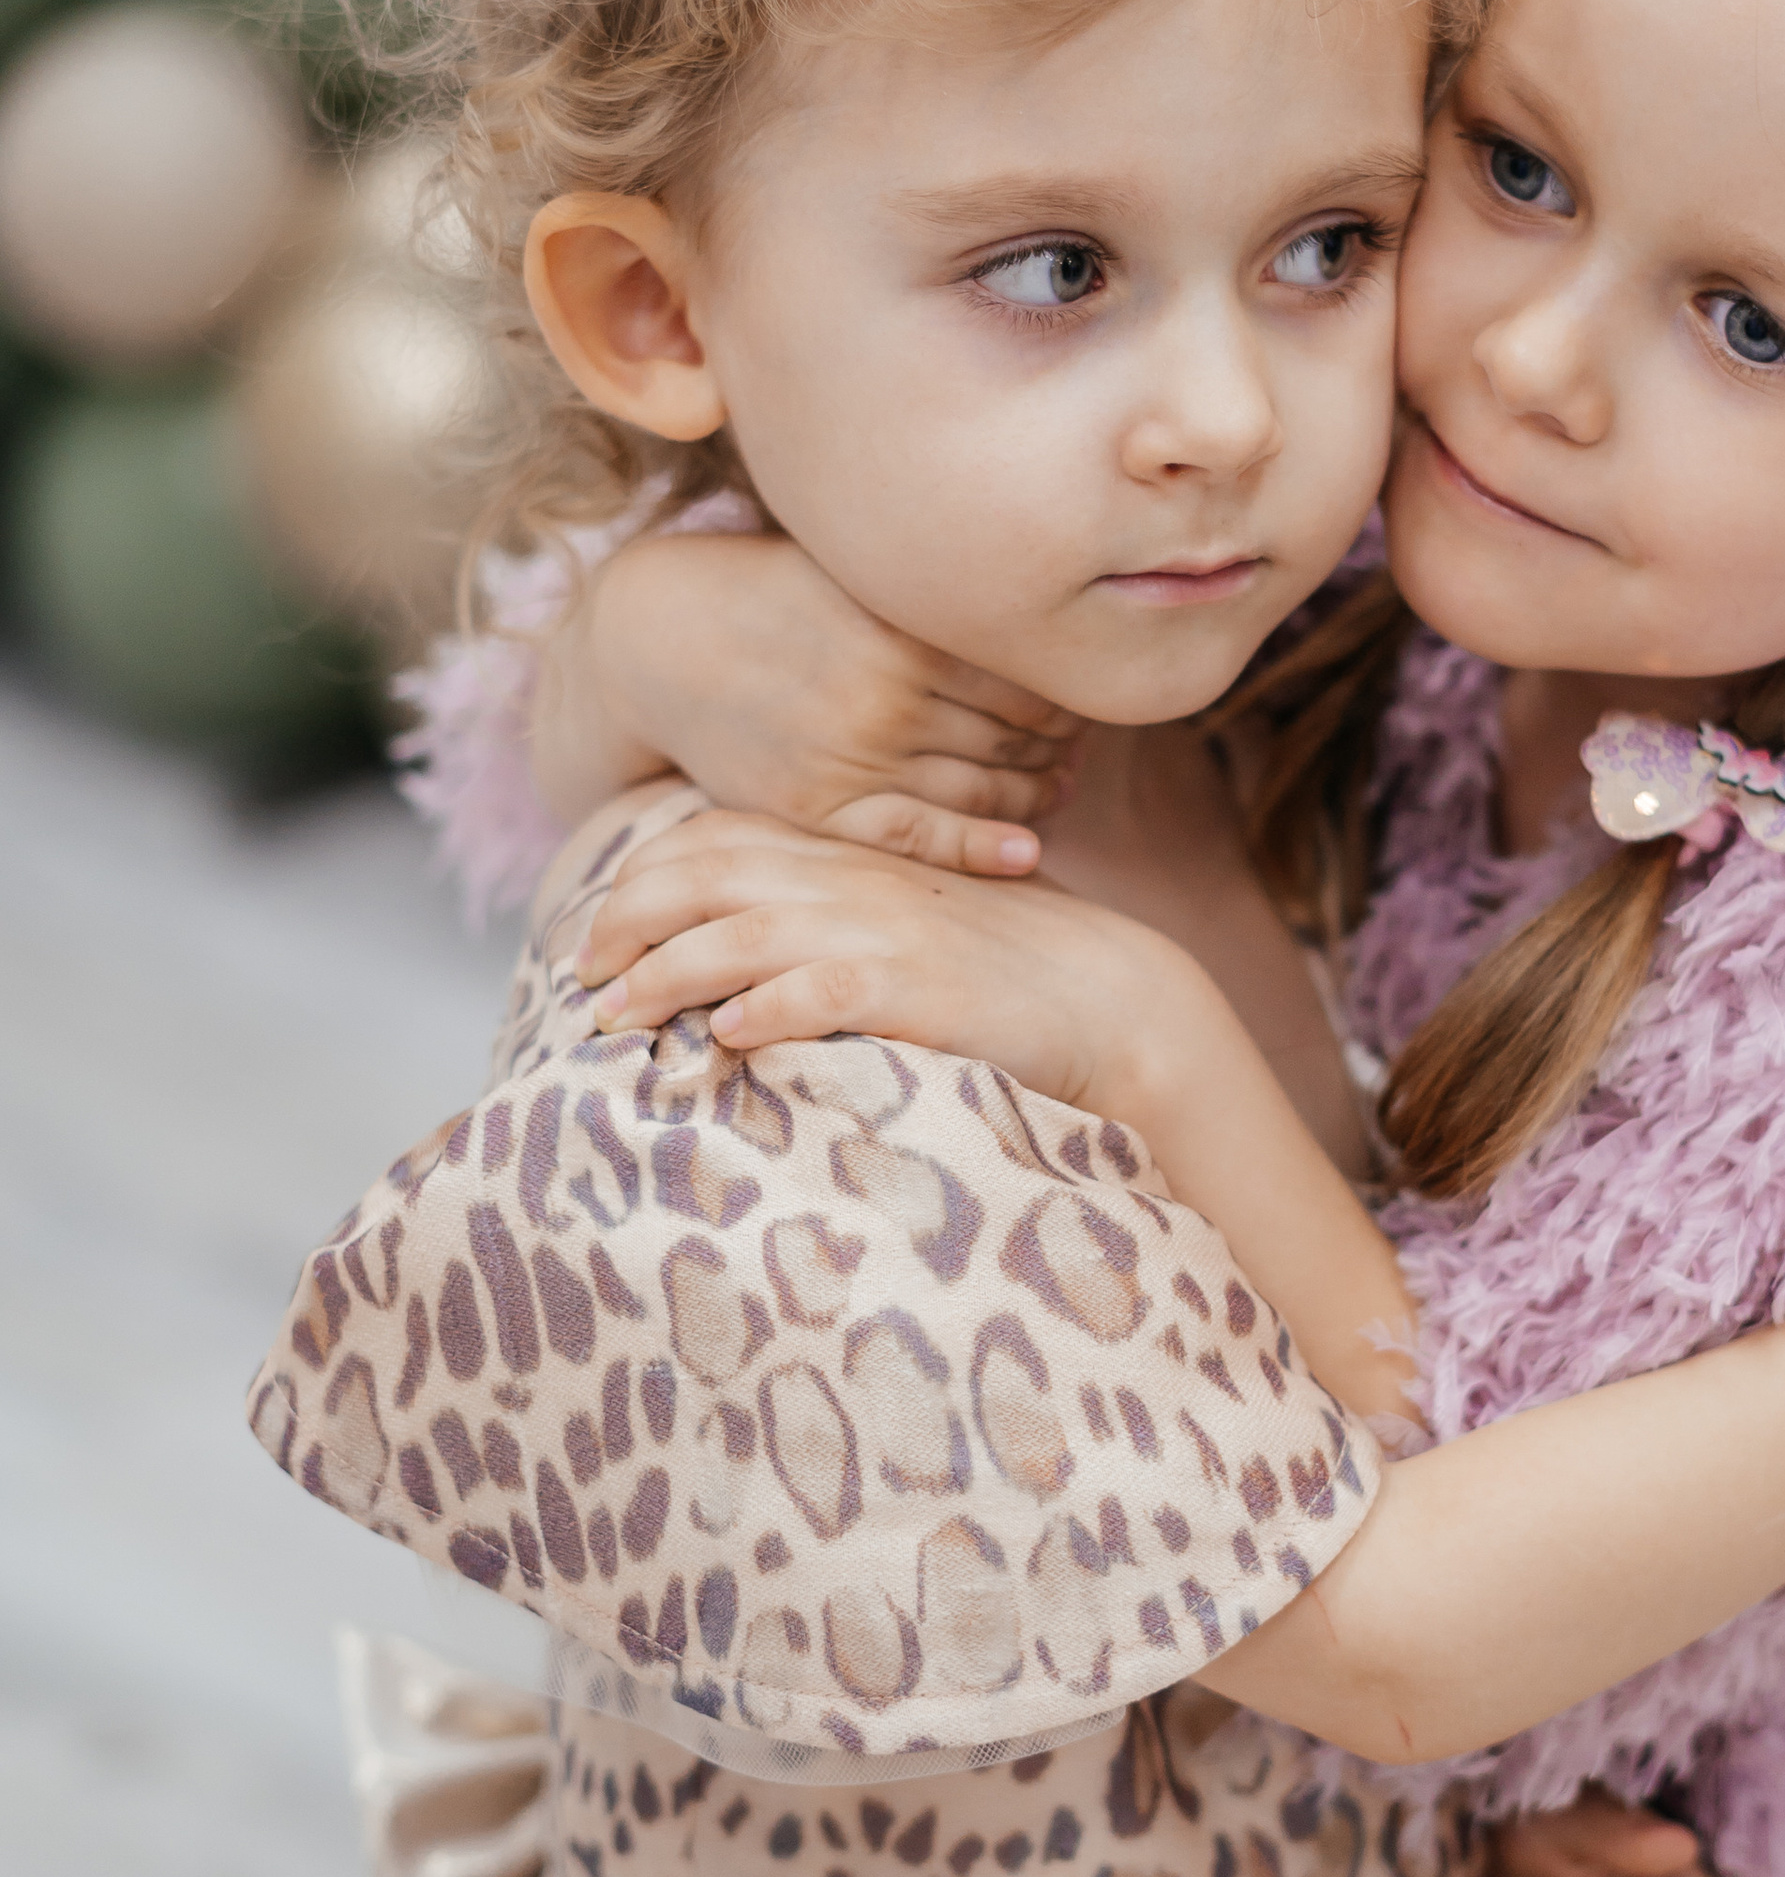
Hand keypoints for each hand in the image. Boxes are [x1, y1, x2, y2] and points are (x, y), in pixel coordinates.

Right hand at [546, 528, 1078, 875]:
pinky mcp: (818, 805)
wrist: (661, 641)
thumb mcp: (858, 571)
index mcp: (906, 629)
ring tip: (1055, 787)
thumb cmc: (774, 594)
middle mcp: (886, 694)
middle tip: (1078, 752)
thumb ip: (939, 592)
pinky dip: (981, 849)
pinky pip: (919, 838)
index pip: (1030, 681)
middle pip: (1016, 738)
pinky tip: (1025, 852)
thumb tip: (1047, 608)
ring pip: (979, 790)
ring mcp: (851, 756)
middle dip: (1059, 749)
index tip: (1082, 702)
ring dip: (1031, 796)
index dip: (1070, 700)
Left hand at [580, 807, 1175, 1113]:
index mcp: (845, 859)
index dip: (639, 881)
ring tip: (618, 1018)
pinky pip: (819, 990)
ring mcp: (883, 931)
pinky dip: (762, 1008)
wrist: (1109, 998)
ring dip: (666, 973)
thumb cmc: (998, 976)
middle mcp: (853, 882)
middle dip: (627, 923)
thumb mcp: (899, 926)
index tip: (596, 937)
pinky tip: (723, 1037)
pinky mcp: (916, 987)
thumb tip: (726, 958)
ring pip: (743, 931)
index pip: (713, 839)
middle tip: (582, 979)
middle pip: (706, 876)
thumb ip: (821, 920)